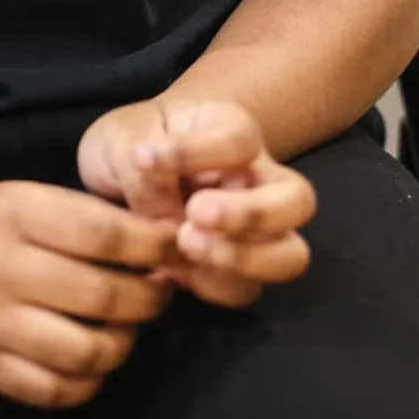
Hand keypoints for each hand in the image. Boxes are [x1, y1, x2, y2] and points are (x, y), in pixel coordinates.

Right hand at [0, 178, 176, 408]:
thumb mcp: (33, 196)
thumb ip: (92, 221)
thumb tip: (166, 249)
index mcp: (16, 212)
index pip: (102, 234)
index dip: (152, 245)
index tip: (176, 248)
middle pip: (101, 294)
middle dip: (148, 297)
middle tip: (160, 292)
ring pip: (84, 351)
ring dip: (124, 342)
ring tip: (127, 326)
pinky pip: (55, 389)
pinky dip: (90, 379)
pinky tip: (95, 357)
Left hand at [77, 100, 315, 309]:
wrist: (123, 175)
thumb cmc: (130, 143)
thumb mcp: (120, 138)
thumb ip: (140, 168)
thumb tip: (166, 218)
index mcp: (231, 128)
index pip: (239, 140)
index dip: (193, 152)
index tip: (143, 157)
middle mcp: (257, 178)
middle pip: (298, 199)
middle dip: (252, 213)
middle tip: (195, 213)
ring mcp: (256, 229)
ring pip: (289, 255)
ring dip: (242, 258)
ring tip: (185, 245)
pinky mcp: (237, 270)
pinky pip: (246, 289)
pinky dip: (212, 285)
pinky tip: (171, 270)